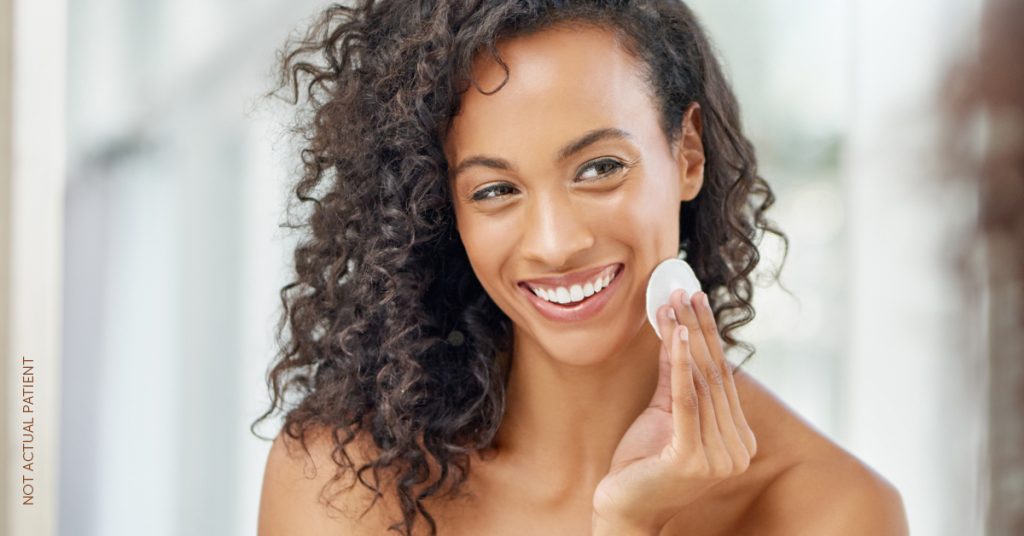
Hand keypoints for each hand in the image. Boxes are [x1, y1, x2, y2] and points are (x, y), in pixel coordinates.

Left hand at [592, 290, 757, 533]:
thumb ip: (674, 377)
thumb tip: (677, 330)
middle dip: (698, 328)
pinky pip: (686, 401)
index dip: (708, 334)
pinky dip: (678, 363)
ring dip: (684, 337)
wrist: (623, 509)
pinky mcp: (694, 459)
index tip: (695, 298)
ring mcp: (719, 458)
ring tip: (672, 303)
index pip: (723, 376)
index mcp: (738, 440)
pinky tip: (672, 333)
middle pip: (714, 375)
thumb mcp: (662, 413)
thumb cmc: (642, 463)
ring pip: (701, 383)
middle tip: (686, 290)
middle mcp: (737, 450)